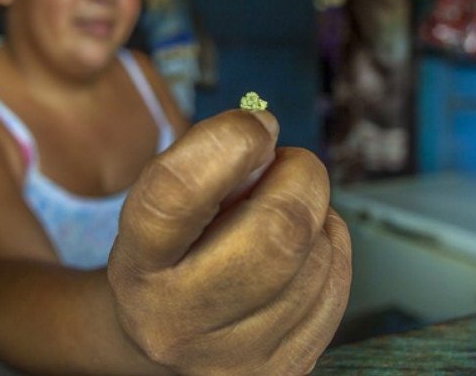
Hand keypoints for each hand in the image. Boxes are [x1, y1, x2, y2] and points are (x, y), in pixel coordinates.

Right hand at [108, 109, 351, 374]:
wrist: (165, 338)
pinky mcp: (285, 371)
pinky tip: (299, 251)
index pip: (175, 196)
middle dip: (300, 177)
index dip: (226, 143)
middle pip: (277, 233)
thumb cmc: (170, 253)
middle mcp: (179, 321)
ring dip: (313, 215)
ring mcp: (236, 357)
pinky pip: (337, 283)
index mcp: (138, 266)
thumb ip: (205, 163)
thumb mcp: (161, 205)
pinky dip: (328, 248)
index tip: (255, 124)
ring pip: (316, 254)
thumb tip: (267, 137)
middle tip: (288, 164)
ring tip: (279, 217)